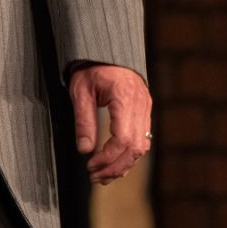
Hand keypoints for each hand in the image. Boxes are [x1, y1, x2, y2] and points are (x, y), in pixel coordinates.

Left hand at [69, 63, 151, 184]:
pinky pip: (142, 140)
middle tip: (95, 176)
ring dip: (123, 165)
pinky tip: (114, 163)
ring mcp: (146, 108)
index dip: (108, 157)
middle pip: (135, 148)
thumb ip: (84, 120)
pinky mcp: (144, 112)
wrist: (107, 51)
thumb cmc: (91, 67)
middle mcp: (141, 104)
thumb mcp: (80, 91)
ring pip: (142, 147)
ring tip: (102, 175)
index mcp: (125, 97)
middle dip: (115, 166)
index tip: (91, 165)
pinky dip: (129, 155)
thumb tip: (85, 150)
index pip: (123, 138)